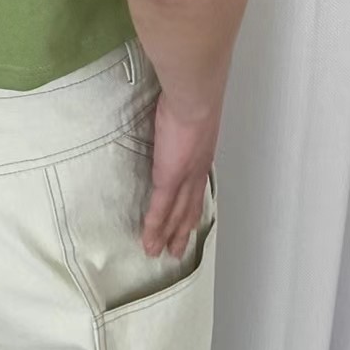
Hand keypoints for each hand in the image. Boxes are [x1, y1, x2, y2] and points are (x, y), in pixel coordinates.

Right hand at [141, 93, 219, 258]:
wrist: (194, 100)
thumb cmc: (190, 96)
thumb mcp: (187, 110)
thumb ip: (179, 117)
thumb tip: (170, 110)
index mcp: (201, 155)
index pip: (196, 188)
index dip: (191, 207)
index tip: (186, 221)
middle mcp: (197, 172)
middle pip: (190, 209)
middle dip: (182, 231)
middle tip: (176, 251)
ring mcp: (183, 178)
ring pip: (176, 215)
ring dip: (168, 236)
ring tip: (158, 253)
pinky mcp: (169, 179)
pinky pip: (160, 209)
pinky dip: (154, 227)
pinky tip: (147, 240)